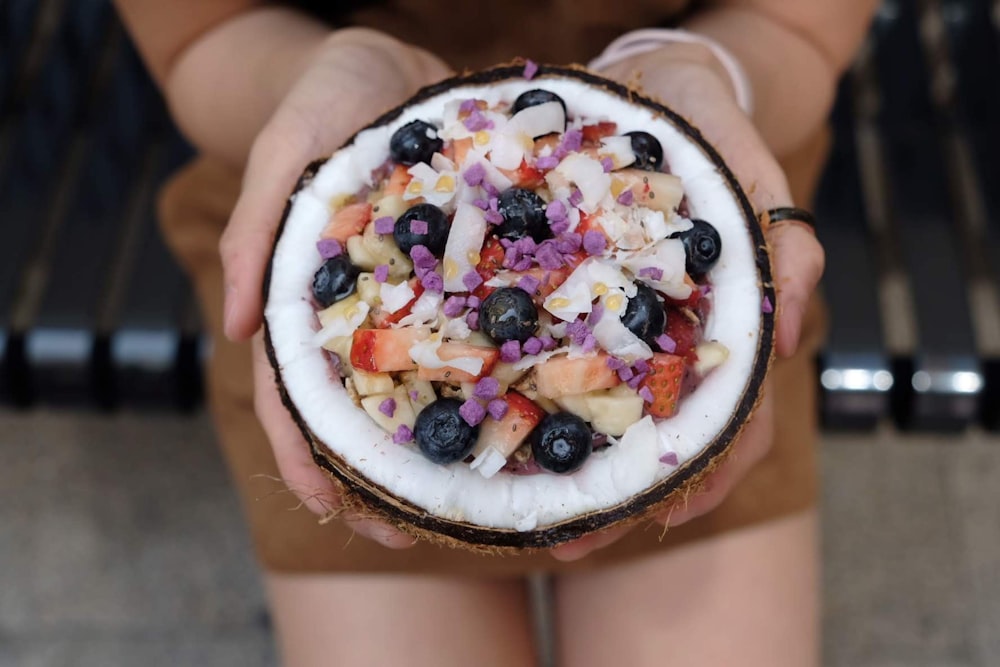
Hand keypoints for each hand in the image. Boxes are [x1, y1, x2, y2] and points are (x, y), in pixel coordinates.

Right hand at [223, 29, 450, 547]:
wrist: (388, 61)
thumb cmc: (323, 98)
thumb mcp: (283, 148)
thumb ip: (259, 226)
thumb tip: (231, 327)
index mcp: (310, 296)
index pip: (295, 390)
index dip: (307, 454)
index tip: (327, 511)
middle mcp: (367, 309)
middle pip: (364, 406)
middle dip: (377, 475)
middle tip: (410, 536)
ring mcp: (418, 297)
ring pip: (425, 383)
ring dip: (440, 446)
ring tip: (473, 501)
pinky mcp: (467, 276)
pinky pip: (481, 333)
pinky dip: (495, 378)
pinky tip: (528, 414)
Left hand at [550, 46, 823, 560]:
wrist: (650, 88)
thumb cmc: (706, 128)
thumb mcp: (750, 170)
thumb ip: (782, 245)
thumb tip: (787, 334)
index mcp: (725, 328)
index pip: (732, 421)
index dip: (705, 473)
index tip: (663, 514)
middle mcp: (672, 344)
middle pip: (660, 445)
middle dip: (621, 498)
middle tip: (567, 540)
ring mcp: (621, 334)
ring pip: (605, 423)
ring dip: (572, 475)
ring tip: (523, 518)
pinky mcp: (570, 311)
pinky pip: (554, 370)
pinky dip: (533, 411)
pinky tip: (493, 438)